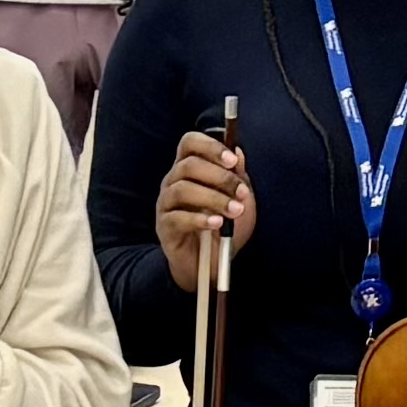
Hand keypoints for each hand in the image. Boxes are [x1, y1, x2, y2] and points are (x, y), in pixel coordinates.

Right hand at [152, 128, 254, 277]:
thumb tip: (238, 152)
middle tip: (242, 192)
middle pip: (188, 165)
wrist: (211, 264)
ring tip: (235, 211)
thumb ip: (237, 176)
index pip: (189, 143)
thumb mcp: (238, 199)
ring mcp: (166, 204)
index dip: (210, 146)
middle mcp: (173, 181)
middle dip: (220, 177)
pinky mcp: (164, 227)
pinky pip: (177, 217)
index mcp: (190, 168)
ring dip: (214, 198)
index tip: (232, 160)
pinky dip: (200, 219)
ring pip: (182, 189)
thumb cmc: (224, 226)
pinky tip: (217, 223)